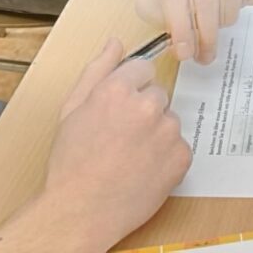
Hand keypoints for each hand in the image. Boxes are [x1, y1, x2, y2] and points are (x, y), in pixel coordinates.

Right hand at [42, 38, 190, 248]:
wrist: (81, 210)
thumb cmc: (71, 162)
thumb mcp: (72, 109)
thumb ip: (97, 70)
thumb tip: (115, 42)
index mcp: (118, 89)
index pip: (143, 68)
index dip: (130, 88)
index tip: (120, 107)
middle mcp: (147, 105)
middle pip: (157, 95)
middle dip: (143, 111)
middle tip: (121, 137)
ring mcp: (167, 132)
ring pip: (168, 121)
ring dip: (156, 134)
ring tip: (130, 156)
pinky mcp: (181, 157)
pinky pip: (179, 146)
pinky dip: (166, 157)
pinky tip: (143, 169)